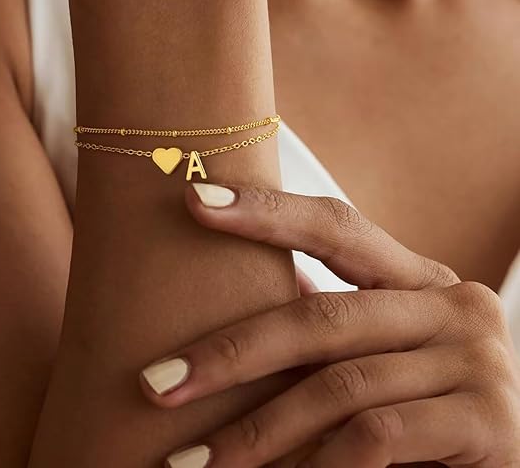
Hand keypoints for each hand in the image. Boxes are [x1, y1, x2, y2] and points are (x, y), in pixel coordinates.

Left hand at [140, 183, 519, 466]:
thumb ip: (328, 325)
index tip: (194, 199)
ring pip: (338, 386)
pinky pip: (376, 437)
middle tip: (157, 383)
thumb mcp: (379, 350)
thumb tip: (228, 306)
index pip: (336, 225)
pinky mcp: (489, 422)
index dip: (265, 210)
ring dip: (256, 432)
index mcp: (418, 277)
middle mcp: (453, 303)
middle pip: (321, 316)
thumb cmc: (426, 399)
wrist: (512, 456)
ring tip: (190, 462)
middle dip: (230, 354)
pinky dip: (315, 463)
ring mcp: (476, 359)